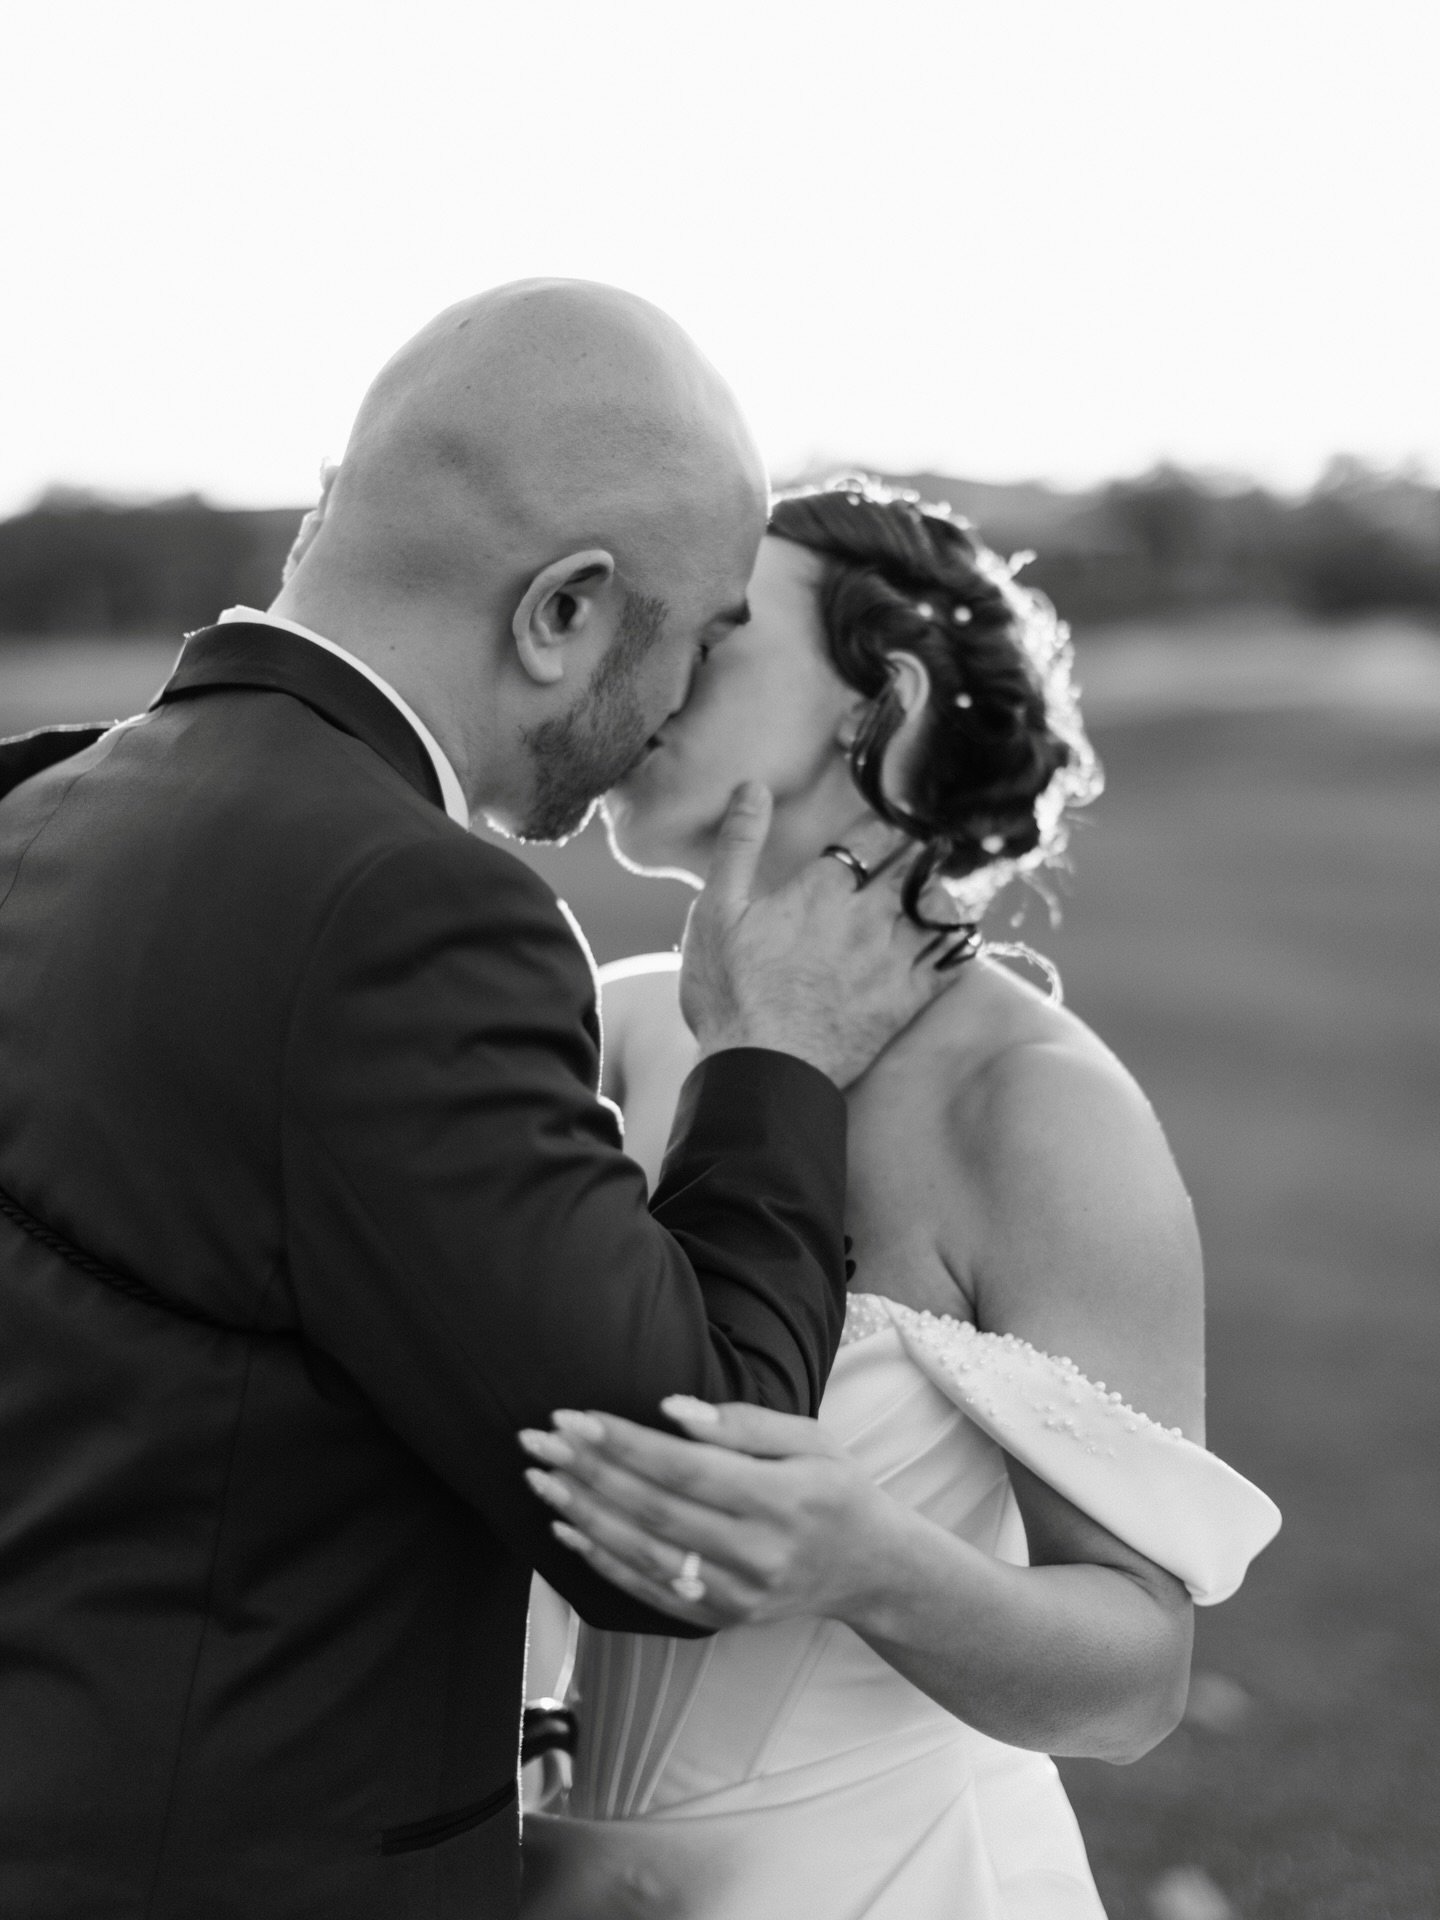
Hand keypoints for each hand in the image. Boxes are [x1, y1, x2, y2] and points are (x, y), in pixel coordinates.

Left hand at [516, 1397, 895, 1629]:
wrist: (869, 1570)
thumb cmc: (835, 1489)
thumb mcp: (811, 1438)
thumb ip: (743, 1423)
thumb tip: (669, 1408)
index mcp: (783, 1499)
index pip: (686, 1469)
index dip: (625, 1443)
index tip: (574, 1416)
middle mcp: (757, 1554)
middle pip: (655, 1511)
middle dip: (588, 1472)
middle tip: (538, 1439)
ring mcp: (736, 1595)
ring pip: (643, 1555)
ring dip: (583, 1515)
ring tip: (540, 1478)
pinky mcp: (720, 1618)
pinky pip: (650, 1592)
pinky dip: (602, 1562)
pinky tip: (567, 1529)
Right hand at [679, 785, 974, 1087]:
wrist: (760, 1071)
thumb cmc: (731, 992)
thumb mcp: (716, 911)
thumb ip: (738, 845)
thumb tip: (752, 788)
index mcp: (823, 890)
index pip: (873, 834)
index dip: (887, 820)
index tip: (893, 817)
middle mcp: (868, 918)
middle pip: (914, 865)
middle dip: (922, 849)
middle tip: (929, 840)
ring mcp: (892, 961)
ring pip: (940, 907)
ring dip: (940, 889)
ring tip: (936, 884)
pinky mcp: (905, 1002)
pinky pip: (952, 961)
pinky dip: (960, 941)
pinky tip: (957, 935)